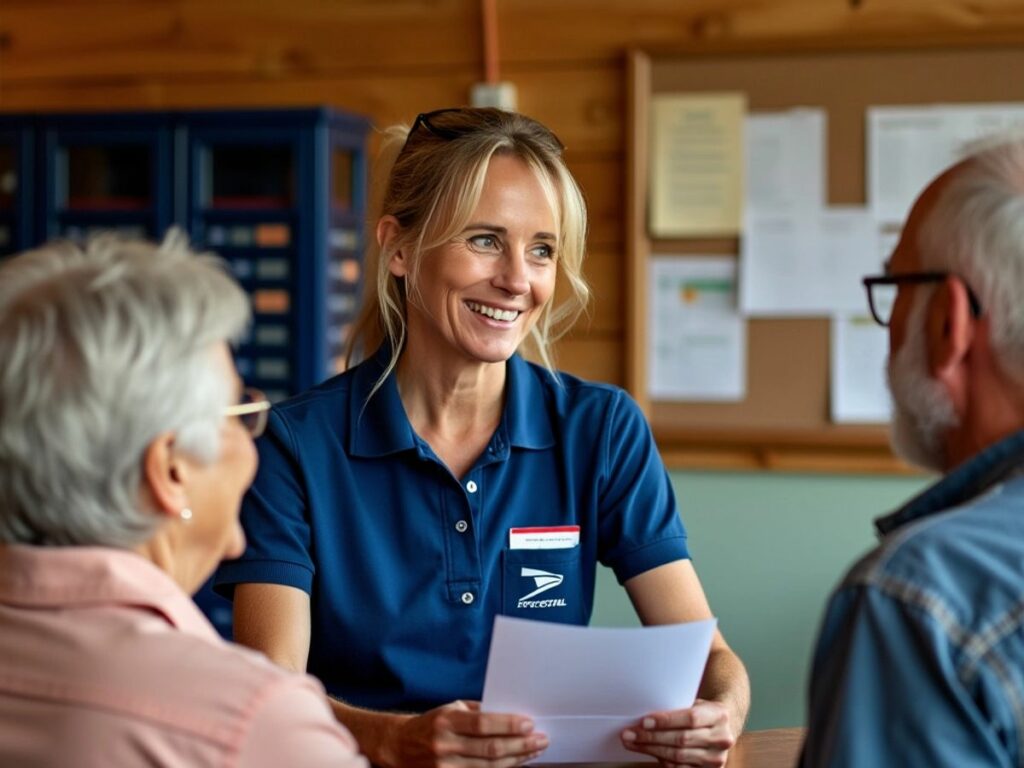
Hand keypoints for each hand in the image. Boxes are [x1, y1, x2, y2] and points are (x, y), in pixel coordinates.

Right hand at [388, 700, 548, 767]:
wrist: (400, 747)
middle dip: (520, 745)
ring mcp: (445, 767)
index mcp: (446, 721)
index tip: (530, 723)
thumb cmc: (432, 724)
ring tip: (534, 752)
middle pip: (489, 749)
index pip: (482, 724)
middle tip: (541, 739)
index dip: (508, 724)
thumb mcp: (451, 709)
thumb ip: (477, 711)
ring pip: (488, 767)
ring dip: (516, 760)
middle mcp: (444, 745)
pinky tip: (516, 764)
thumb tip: (510, 713)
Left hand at [620, 699, 734, 766]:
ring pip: (678, 757)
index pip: (690, 718)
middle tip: (630, 733)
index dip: (666, 721)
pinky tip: (648, 752)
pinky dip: (661, 761)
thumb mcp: (695, 703)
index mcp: (719, 715)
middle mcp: (722, 738)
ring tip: (633, 742)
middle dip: (652, 737)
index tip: (645, 721)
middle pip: (682, 740)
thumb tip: (645, 718)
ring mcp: (716, 758)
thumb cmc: (703, 712)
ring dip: (651, 750)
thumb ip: (677, 709)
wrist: (723, 726)